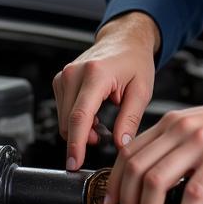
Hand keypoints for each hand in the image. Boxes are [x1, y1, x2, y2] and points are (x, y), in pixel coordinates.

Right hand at [53, 12, 159, 170]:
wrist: (124, 40)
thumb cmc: (135, 61)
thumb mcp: (141, 90)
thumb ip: (130, 120)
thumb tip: (121, 146)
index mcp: (96, 74)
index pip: (80, 116)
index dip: (76, 144)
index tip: (74, 163)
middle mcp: (74, 73)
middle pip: (68, 121)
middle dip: (84, 139)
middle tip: (107, 136)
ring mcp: (64, 75)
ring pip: (64, 119)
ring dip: (81, 129)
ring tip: (103, 123)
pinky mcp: (60, 80)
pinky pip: (63, 111)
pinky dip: (77, 120)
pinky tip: (94, 114)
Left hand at [104, 72, 202, 203]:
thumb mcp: (197, 125)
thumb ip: (173, 144)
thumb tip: (152, 174)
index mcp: (171, 123)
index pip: (128, 153)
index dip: (116, 183)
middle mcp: (180, 130)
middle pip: (137, 169)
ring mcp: (200, 143)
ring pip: (157, 181)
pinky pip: (193, 191)